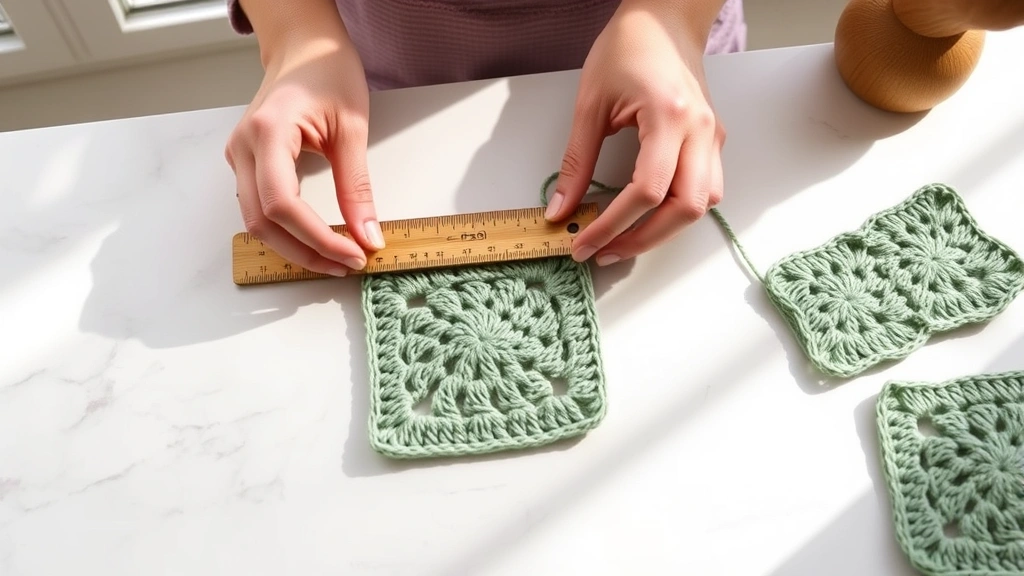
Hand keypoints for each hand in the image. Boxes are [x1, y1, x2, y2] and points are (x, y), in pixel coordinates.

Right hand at [224, 28, 381, 276]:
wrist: (304, 47)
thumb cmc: (328, 71)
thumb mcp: (353, 128)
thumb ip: (357, 186)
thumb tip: (368, 235)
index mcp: (268, 132)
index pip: (283, 204)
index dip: (317, 239)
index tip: (353, 254)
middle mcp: (243, 146)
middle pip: (263, 223)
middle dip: (306, 252)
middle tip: (348, 264)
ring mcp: (239, 156)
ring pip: (256, 222)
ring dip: (295, 247)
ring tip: (336, 258)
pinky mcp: (245, 163)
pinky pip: (259, 209)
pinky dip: (287, 231)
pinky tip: (316, 239)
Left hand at [545, 0, 725, 265]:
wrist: (662, 20)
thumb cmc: (628, 48)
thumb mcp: (590, 104)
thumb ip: (576, 161)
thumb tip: (560, 210)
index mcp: (670, 116)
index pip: (647, 190)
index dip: (614, 225)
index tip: (584, 242)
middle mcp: (701, 131)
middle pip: (685, 208)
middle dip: (643, 239)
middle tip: (603, 251)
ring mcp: (713, 137)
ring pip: (702, 205)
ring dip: (665, 231)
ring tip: (623, 240)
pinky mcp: (713, 141)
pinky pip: (706, 190)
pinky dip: (677, 212)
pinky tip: (647, 217)